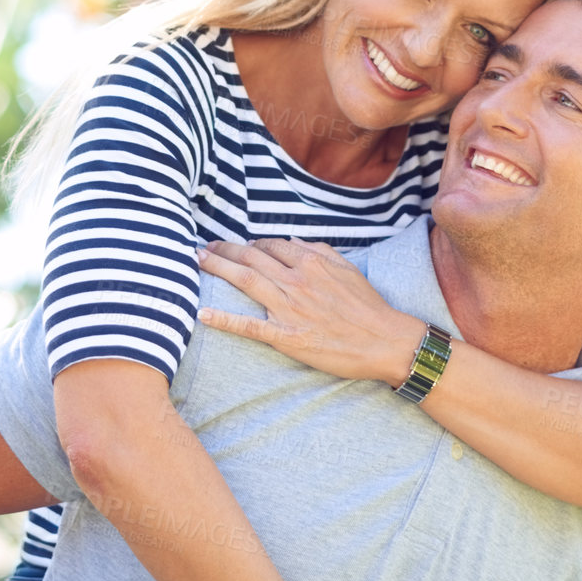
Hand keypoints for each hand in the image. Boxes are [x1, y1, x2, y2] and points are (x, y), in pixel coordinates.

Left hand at [196, 238, 426, 385]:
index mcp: (311, 263)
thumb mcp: (347, 268)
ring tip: (197, 261)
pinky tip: (203, 314)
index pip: (270, 246)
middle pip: (250, 259)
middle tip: (204, 248)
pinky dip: (225, 319)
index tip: (238, 246)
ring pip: (245, 281)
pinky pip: (249, 326)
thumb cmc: (368, 305)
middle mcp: (297, 281)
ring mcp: (290, 309)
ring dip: (217, 269)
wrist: (385, 341)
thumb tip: (292, 239)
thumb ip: (319, 250)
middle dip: (224, 250)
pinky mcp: (287, 337)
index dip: (250, 244)